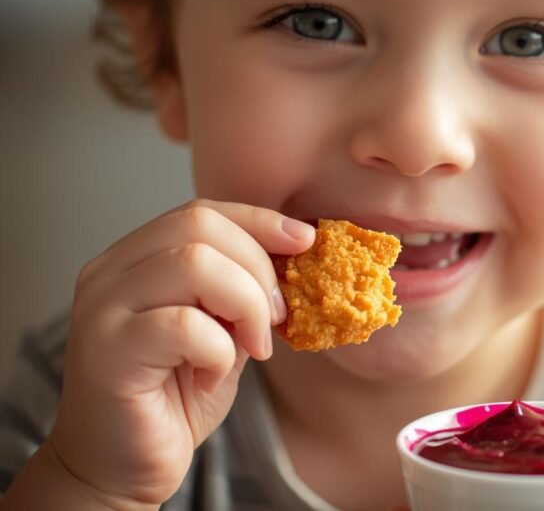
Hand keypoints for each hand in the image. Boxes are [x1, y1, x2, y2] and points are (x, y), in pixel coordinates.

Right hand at [49, 199, 313, 505]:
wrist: (123, 468)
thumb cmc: (174, 398)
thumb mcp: (223, 329)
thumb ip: (242, 290)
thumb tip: (297, 249)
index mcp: (134, 258)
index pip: (203, 211)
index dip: (260, 222)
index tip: (305, 241)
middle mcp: (109, 273)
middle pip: (199, 225)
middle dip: (259, 267)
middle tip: (278, 318)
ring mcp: (102, 308)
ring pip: (196, 264)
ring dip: (246, 306)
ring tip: (252, 348)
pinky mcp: (107, 351)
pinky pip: (185, 325)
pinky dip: (219, 351)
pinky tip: (209, 378)